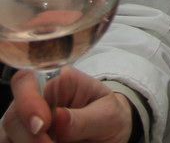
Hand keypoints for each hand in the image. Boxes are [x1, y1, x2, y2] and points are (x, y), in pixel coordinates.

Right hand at [0, 68, 133, 142]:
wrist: (111, 133)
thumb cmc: (109, 117)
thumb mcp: (107, 115)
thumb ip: (85, 118)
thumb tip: (58, 118)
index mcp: (59, 81)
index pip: (26, 80)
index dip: (27, 102)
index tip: (44, 125)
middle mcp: (36, 99)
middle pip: (13, 116)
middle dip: (30, 137)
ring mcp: (25, 121)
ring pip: (8, 135)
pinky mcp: (22, 139)